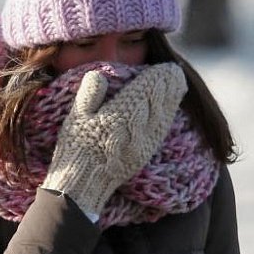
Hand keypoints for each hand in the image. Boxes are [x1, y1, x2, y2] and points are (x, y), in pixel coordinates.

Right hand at [41, 63, 186, 219]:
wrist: (83, 186)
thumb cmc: (76, 148)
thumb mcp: (75, 118)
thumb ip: (89, 94)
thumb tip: (100, 74)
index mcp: (119, 117)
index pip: (145, 92)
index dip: (157, 78)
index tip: (164, 67)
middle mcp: (137, 129)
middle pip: (159, 102)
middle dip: (169, 85)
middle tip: (175, 71)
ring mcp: (144, 143)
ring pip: (164, 116)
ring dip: (172, 99)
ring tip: (178, 84)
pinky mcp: (144, 154)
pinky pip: (161, 130)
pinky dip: (168, 116)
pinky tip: (170, 110)